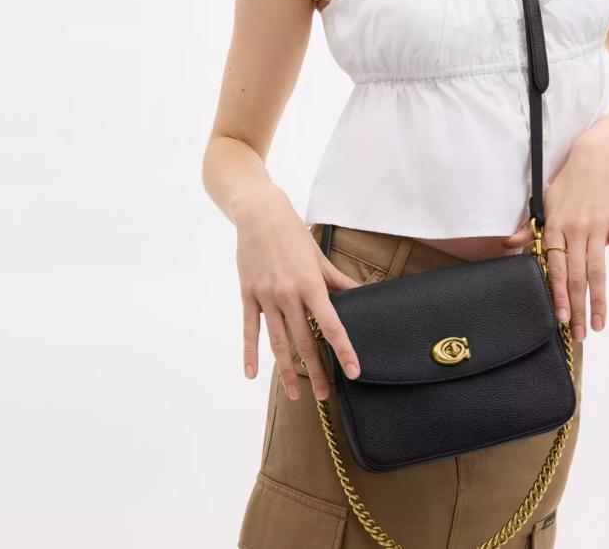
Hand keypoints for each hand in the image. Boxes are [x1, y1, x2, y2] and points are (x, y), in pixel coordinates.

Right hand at [235, 187, 363, 401]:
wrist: (259, 214)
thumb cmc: (293, 233)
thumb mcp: (319, 256)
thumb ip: (338, 280)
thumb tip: (361, 295)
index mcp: (311, 285)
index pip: (331, 325)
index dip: (343, 350)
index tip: (353, 371)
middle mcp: (289, 295)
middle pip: (304, 341)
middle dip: (316, 370)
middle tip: (325, 394)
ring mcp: (266, 297)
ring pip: (279, 342)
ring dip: (288, 371)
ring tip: (297, 394)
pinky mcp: (248, 295)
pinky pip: (250, 330)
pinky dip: (250, 353)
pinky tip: (253, 375)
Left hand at [499, 139, 608, 340]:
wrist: (596, 157)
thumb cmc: (568, 182)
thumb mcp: (544, 202)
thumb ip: (530, 228)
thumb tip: (508, 245)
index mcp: (556, 227)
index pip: (556, 267)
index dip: (558, 293)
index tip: (558, 316)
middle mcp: (576, 230)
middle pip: (577, 276)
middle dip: (577, 307)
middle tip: (578, 335)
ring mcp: (599, 228)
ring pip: (598, 271)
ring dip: (599, 301)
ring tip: (598, 325)